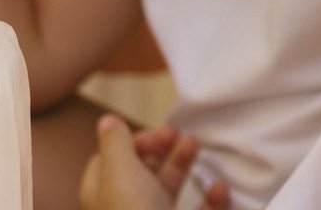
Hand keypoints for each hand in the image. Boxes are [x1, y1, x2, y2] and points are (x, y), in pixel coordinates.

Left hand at [79, 115, 228, 209]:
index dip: (131, 141)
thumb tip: (106, 121)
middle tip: (178, 133)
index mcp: (103, 195)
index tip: (153, 132)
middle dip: (162, 148)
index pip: (109, 160)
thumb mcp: (119, 171)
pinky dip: (210, 200)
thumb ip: (115, 142)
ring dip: (184, 163)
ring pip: (168, 189)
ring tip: (195, 145)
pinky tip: (218, 188)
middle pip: (142, 171)